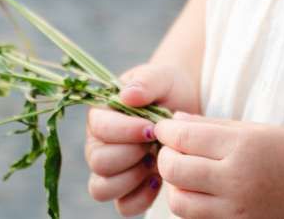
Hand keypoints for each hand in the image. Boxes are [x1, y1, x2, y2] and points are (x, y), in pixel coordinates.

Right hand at [85, 61, 200, 214]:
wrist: (185, 107)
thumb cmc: (168, 89)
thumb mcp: (162, 77)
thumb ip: (146, 81)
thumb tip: (127, 95)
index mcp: (101, 114)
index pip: (100, 129)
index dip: (126, 130)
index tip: (152, 127)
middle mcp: (98, 145)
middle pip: (99, 162)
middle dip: (132, 154)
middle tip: (155, 143)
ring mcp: (110, 171)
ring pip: (102, 189)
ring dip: (132, 177)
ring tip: (155, 160)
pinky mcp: (126, 190)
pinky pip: (123, 207)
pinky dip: (141, 197)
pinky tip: (158, 179)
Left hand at [153, 112, 283, 218]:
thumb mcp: (256, 129)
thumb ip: (212, 126)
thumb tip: (174, 122)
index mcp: (242, 147)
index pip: (186, 138)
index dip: (166, 132)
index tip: (162, 127)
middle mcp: (235, 180)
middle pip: (175, 171)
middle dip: (164, 157)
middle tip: (170, 149)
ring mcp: (234, 210)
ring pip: (179, 202)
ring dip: (174, 185)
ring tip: (185, 172)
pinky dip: (190, 204)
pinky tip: (199, 190)